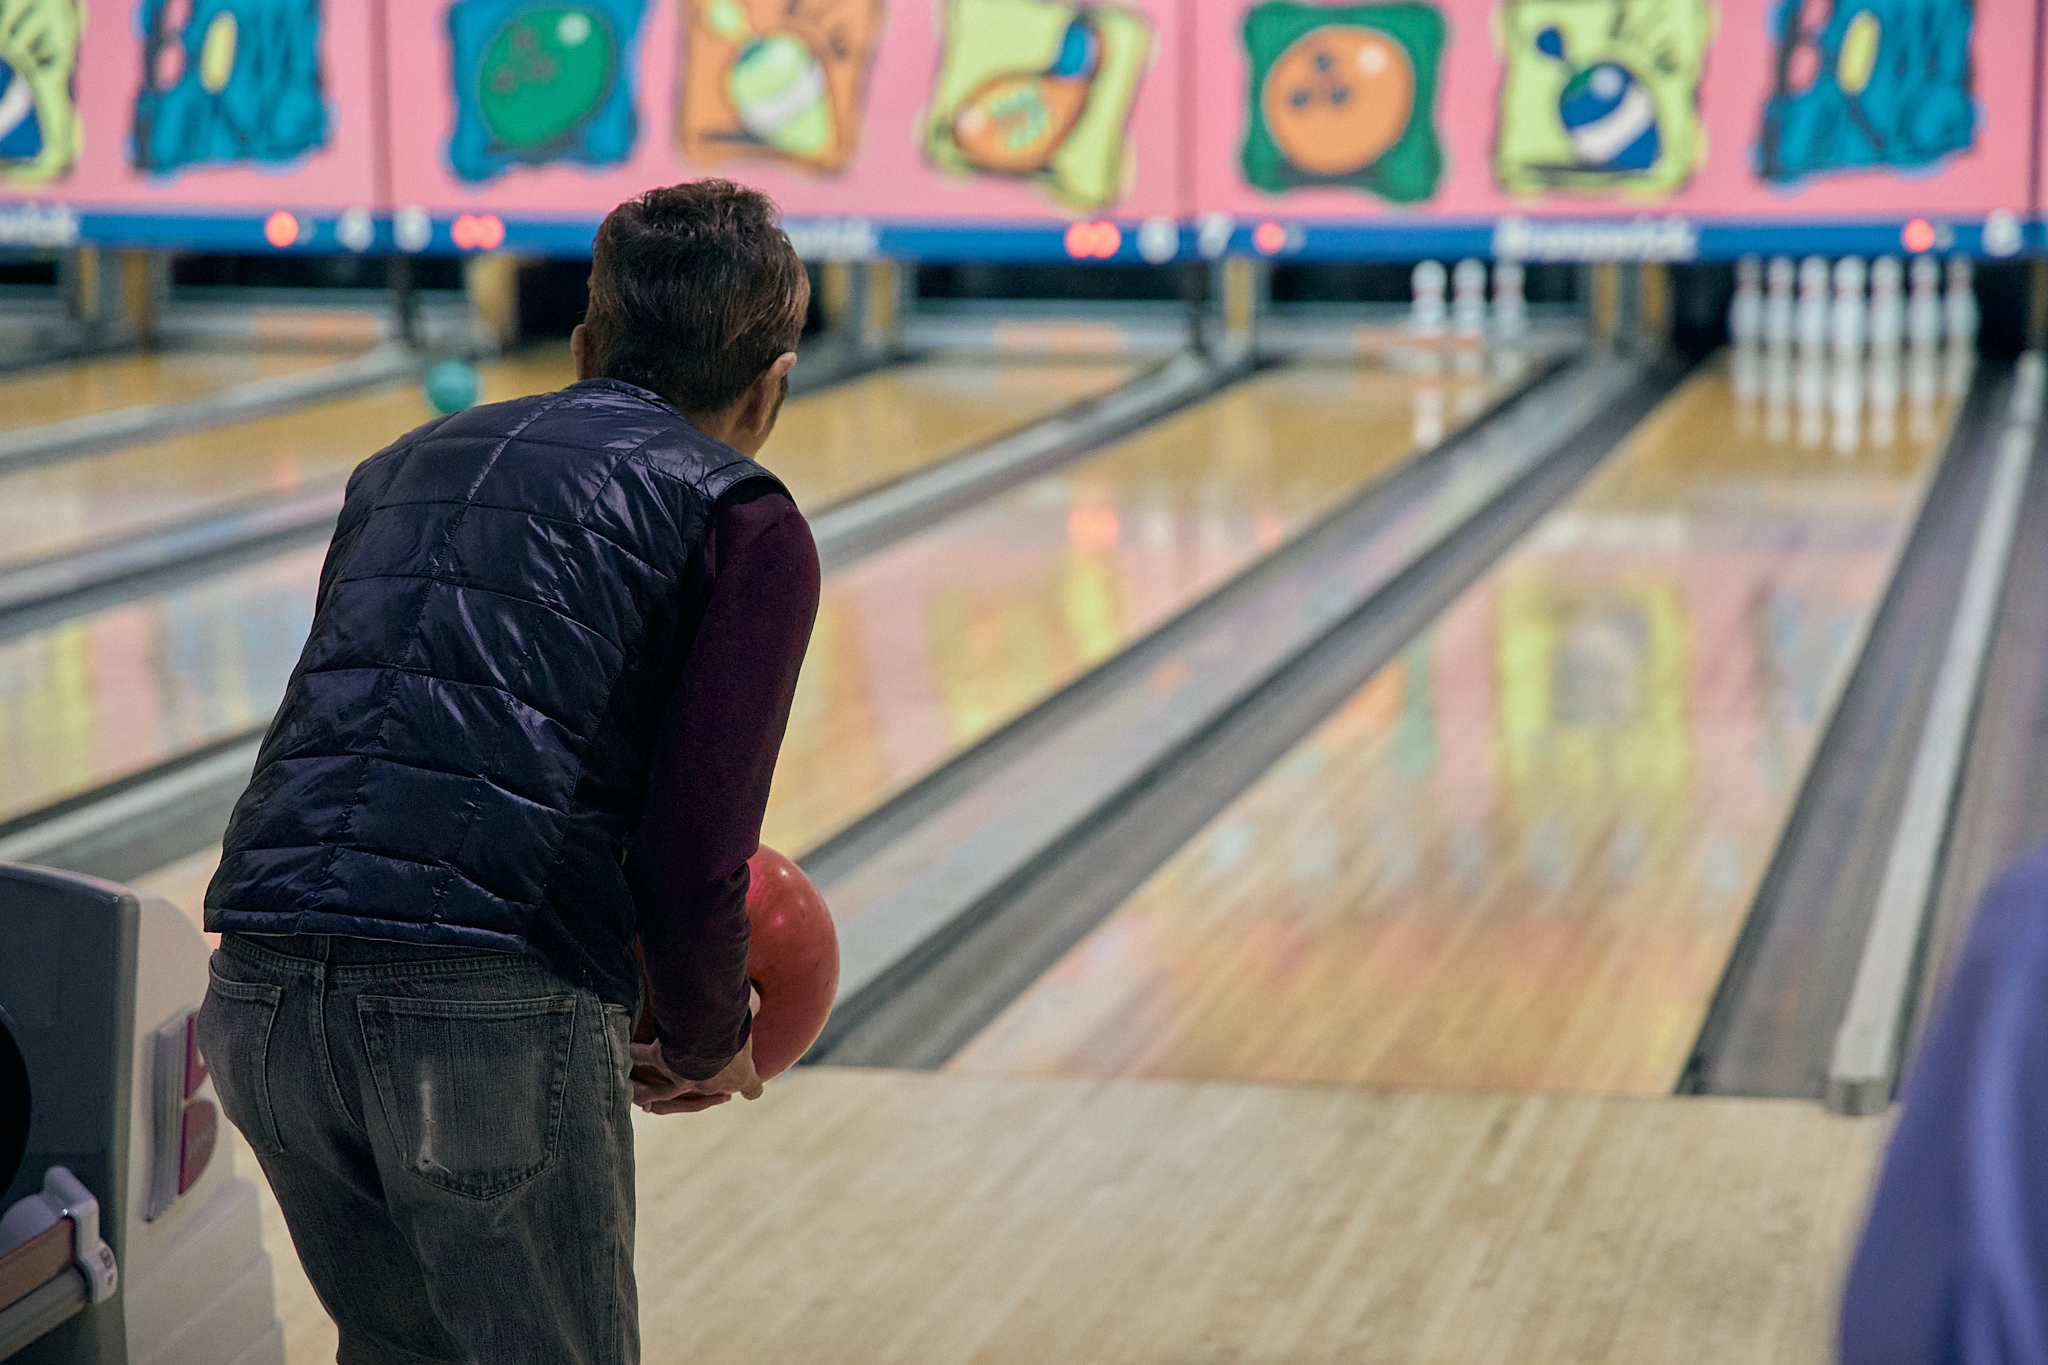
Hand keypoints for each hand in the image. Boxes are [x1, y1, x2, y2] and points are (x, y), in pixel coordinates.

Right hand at [630, 988, 763, 1113]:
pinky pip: (643, 1060)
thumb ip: (754, 1008)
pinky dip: (632, 1057)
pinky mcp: (664, 1063)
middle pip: (703, 1100)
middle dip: (702, 1101)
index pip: (751, 1088)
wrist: (713, 1028)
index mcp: (740, 1075)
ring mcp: (685, 1079)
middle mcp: (711, 1083)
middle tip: (699, 1099)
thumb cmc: (740, 1022)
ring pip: (663, 1096)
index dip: (751, 1089)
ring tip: (642, 1098)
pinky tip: (621, 1057)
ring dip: (651, 1095)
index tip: (751, 1092)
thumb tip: (757, 1000)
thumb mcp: (752, 1011)